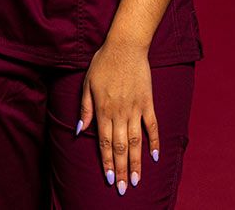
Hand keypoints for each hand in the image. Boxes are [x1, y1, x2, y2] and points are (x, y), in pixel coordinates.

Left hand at [77, 38, 159, 193]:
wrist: (126, 46)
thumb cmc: (103, 63)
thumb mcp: (87, 85)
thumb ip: (85, 110)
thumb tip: (79, 131)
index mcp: (103, 110)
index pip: (105, 143)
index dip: (107, 163)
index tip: (109, 180)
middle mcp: (120, 113)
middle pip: (121, 147)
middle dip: (122, 170)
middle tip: (123, 188)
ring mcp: (136, 108)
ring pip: (137, 141)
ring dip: (137, 162)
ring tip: (137, 179)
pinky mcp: (148, 101)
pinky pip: (152, 125)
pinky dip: (154, 141)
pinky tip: (154, 156)